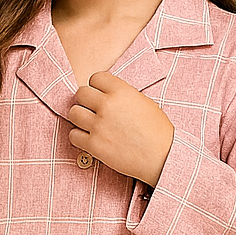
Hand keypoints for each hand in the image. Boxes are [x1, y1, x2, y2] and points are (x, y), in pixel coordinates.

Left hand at [69, 71, 173, 186]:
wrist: (162, 157)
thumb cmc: (157, 131)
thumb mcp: (144, 102)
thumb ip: (123, 95)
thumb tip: (106, 94)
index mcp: (121, 91)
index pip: (95, 77)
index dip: (97, 87)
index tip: (101, 95)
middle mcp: (107, 106)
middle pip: (80, 93)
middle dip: (86, 101)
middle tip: (93, 110)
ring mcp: (99, 126)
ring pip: (73, 113)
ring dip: (80, 118)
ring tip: (90, 124)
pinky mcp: (94, 145)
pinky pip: (73, 135)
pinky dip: (79, 137)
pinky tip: (89, 139)